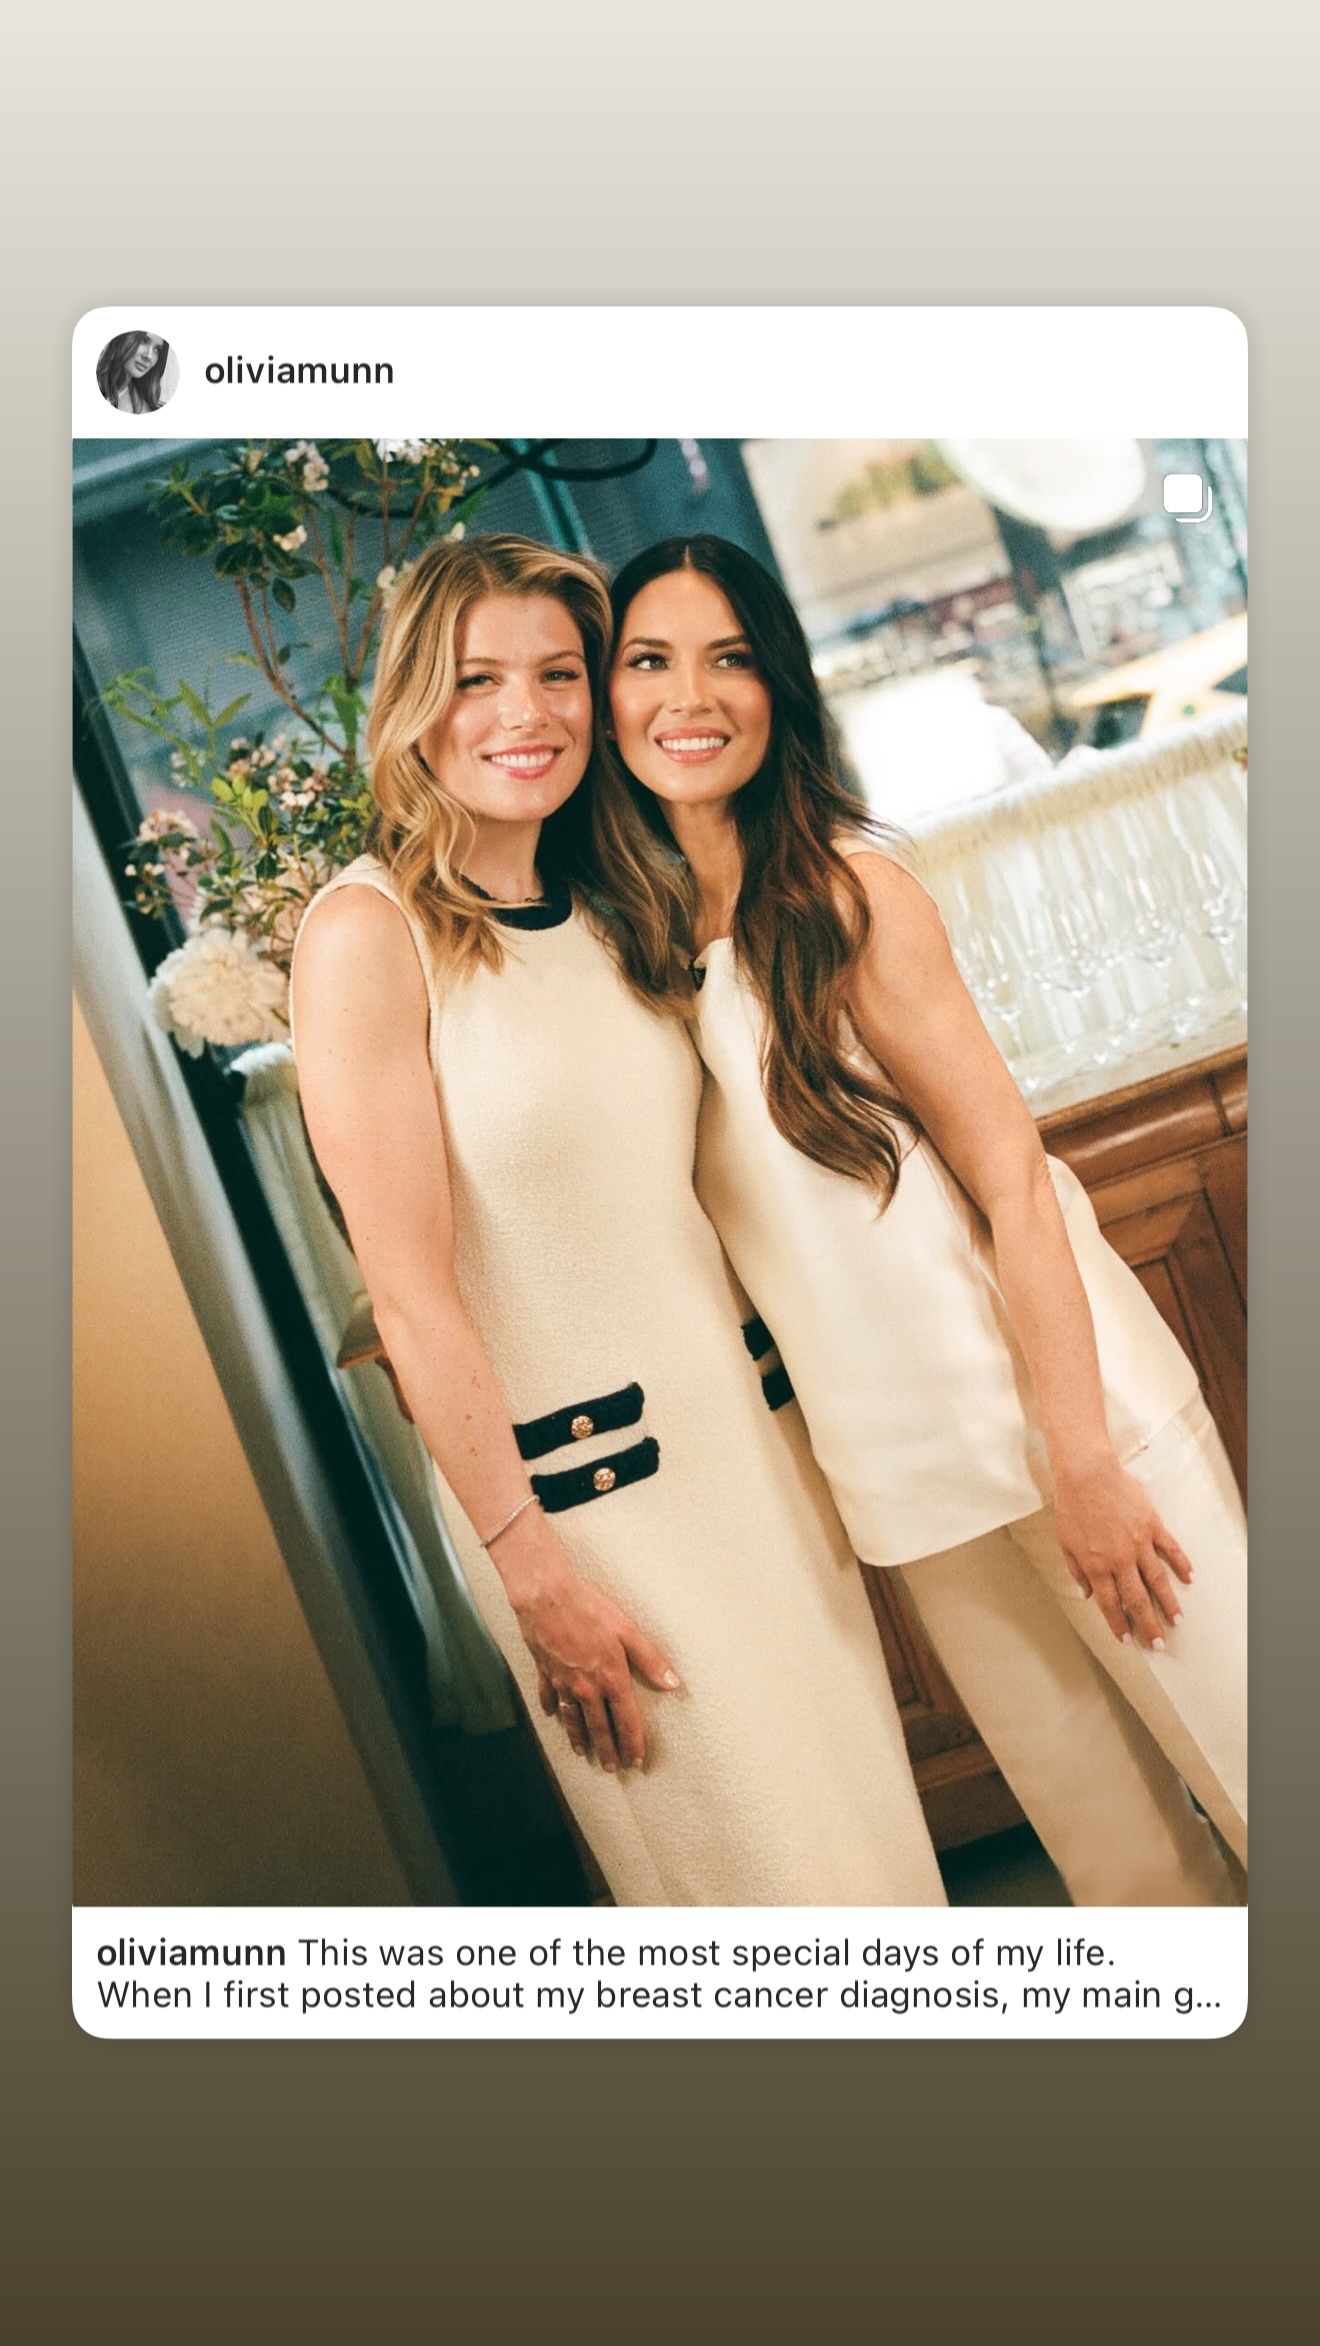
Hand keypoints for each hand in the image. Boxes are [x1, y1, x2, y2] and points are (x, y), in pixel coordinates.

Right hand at [503, 1538, 680, 1770]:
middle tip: (612, 1768)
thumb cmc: (591, 1610)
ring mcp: (564, 1682)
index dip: (633, 1742)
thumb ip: (650, 1660)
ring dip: (580, 1738)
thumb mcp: (628, 1631)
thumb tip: (672, 1683)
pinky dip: (552, 1709)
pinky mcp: (545, 1672)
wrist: (547, 1598)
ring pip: (573, 1719)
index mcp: (611, 1679)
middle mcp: (587, 1688)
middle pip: (599, 1727)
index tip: (636, 1760)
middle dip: (607, 1750)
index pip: (626, 1720)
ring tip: (584, 1753)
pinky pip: (550, 1697)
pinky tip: (553, 1716)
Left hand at [1053, 1454, 1193, 1650]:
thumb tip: (1087, 1595)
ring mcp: (1139, 1543)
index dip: (1119, 1624)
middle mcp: (1119, 1560)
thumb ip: (1077, 1571)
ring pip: (1158, 1580)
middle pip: (1137, 1599)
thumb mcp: (1065, 1543)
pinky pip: (1170, 1549)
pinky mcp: (1152, 1526)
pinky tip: (1189, 1578)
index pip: (1110, 1604)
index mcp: (1096, 1566)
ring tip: (1177, 1620)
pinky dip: (1181, 1565)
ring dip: (1168, 1603)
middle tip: (1158, 1643)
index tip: (1127, 1639)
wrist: (1087, 1474)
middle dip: (1148, 1624)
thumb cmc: (1072, 1507)